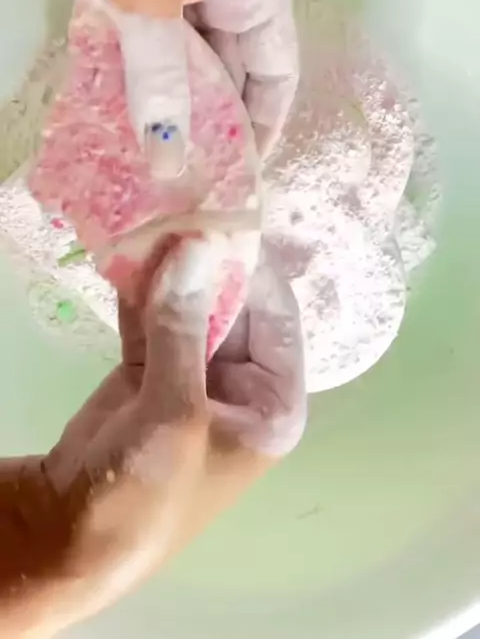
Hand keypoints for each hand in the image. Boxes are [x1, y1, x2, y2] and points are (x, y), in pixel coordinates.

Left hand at [0, 0, 298, 171]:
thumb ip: (163, 80)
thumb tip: (172, 159)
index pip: (277, 71)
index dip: (264, 126)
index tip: (241, 176)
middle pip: (236, 79)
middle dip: (217, 130)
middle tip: (198, 187)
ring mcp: (182, 2)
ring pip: (194, 75)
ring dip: (179, 118)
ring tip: (168, 173)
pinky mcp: (142, 7)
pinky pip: (157, 64)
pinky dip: (148, 96)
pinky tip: (138, 136)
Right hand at [15, 238, 304, 635]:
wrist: (68, 534)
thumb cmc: (147, 489)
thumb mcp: (176, 412)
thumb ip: (185, 326)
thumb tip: (197, 248)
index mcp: (272, 406)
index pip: (279, 320)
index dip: (256, 270)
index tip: (229, 221)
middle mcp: (240, 387)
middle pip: (233, 308)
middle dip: (207, 265)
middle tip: (186, 209)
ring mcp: (192, 377)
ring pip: (188, 309)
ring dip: (171, 272)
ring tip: (156, 218)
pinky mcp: (148, 373)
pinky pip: (152, 320)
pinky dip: (141, 291)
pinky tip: (131, 253)